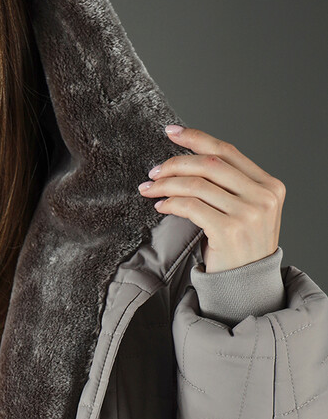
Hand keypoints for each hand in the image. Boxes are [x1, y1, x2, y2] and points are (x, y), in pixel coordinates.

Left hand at [137, 125, 285, 272]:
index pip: (228, 151)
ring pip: (197, 184)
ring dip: (167, 184)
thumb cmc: (240, 248)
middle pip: (209, 164)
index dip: (196, 138)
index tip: (172, 132)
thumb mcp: (246, 211)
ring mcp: (248, 213)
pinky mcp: (229, 230)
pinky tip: (161, 206)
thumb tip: (187, 160)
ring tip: (150, 188)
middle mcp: (263, 196)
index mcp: (269, 185)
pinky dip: (171, 203)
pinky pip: (191, 207)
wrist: (246, 286)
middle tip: (153, 171)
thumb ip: (229, 186)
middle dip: (175, 163)